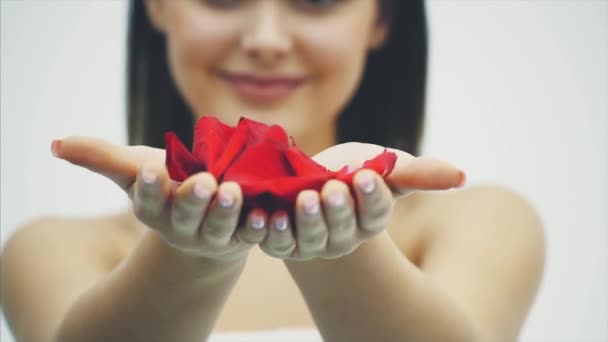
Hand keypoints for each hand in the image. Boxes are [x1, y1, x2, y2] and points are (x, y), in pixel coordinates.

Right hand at [51, 136, 268, 261]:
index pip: (148, 201)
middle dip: (192, 200)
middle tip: (202, 181)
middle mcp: (184, 227)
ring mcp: (215, 235)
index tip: (152, 170)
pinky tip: (267, 213)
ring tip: (235, 190)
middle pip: (185, 217)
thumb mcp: (137, 168)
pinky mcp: (244, 236)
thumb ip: (102, 158)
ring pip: (220, 227)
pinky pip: (253, 234)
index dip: (150, 188)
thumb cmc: (169, 185)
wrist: (205, 218)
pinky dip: (260, 226)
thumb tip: (57, 144)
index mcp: (156, 210)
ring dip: (227, 211)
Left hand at [257, 142, 464, 260]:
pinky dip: (271, 231)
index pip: (375, 212)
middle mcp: (342, 236)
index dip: (372, 197)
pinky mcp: (281, 242)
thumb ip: (416, 172)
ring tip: (303, 198)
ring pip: (311, 238)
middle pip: (342, 227)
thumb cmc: (350, 171)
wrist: (304, 179)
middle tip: (333, 187)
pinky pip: (276, 243)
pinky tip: (268, 215)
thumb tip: (460, 175)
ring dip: (307, 220)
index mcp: (368, 219)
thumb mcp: (382, 165)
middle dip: (338, 208)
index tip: (367, 177)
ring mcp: (311, 242)